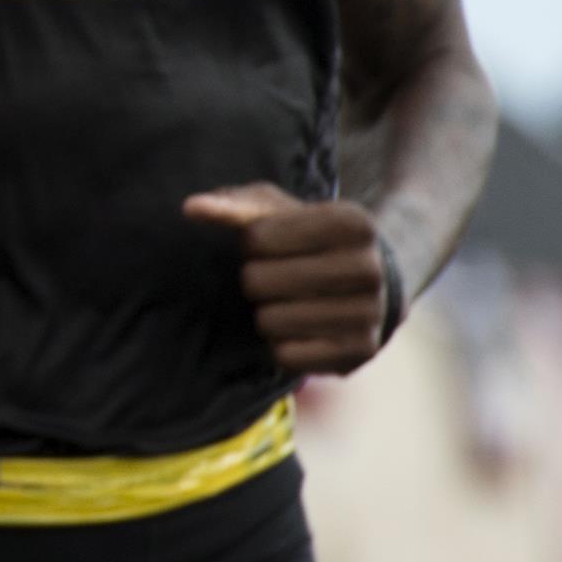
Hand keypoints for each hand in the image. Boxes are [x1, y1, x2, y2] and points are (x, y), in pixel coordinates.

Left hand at [183, 183, 394, 374]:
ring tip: (289, 302)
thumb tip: (192, 208)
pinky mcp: (359, 352)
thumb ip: (233, 207)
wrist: (369, 285)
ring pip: (269, 321)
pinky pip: (286, 355)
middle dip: (254, 280)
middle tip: (277, 277)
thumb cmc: (308, 241)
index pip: (256, 238)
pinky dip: (281, 345)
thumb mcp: (277, 213)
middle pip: (257, 282)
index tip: (272, 245)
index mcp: (352, 223)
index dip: (250, 244)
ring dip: (265, 313)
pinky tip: (301, 328)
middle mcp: (370, 268)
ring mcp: (370, 313)